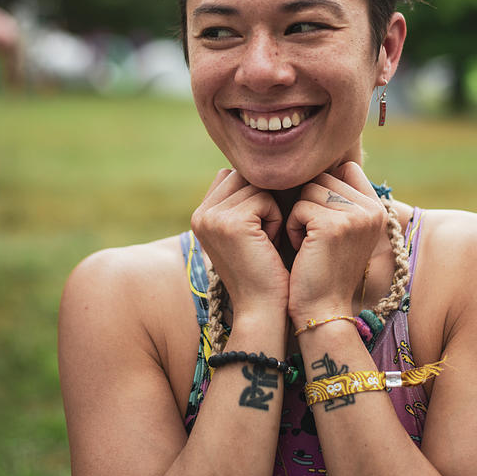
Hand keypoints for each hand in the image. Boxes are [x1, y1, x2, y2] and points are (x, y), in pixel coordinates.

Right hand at [191, 170, 288, 316]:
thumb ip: (246, 199)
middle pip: (242, 175)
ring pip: (255, 185)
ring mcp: (212, 218)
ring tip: (266, 241)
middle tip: (265, 236)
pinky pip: (265, 198)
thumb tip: (269, 165)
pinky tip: (270, 244)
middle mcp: (200, 214)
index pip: (232, 175)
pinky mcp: (230, 223)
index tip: (261, 228)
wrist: (263, 310)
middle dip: (263, 198)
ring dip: (271, 209)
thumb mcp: (249, 231)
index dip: (255, 194)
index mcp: (200, 215)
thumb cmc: (265, 270)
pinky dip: (276, 218)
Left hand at [286, 162, 388, 323]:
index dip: (325, 187)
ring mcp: (355, 216)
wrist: (323, 312)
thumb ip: (339, 198)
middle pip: (324, 176)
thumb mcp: (341, 231)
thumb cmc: (323, 270)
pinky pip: (299, 206)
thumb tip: (316, 165)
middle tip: (313, 236)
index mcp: (378, 209)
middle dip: (309, 202)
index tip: (319, 218)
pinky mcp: (334, 225)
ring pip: (310, 188)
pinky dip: (292, 226)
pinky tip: (302, 249)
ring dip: (299, 214)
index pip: (347, 168)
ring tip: (308, 243)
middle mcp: (372, 209)